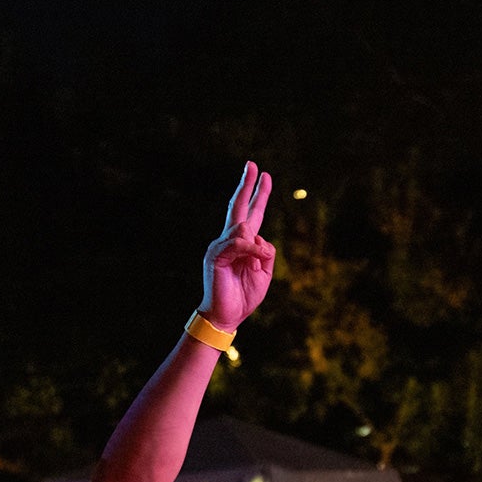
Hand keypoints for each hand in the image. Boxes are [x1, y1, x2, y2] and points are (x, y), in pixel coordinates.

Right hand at [199, 162, 276, 331]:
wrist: (226, 316)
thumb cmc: (243, 296)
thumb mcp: (264, 273)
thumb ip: (266, 253)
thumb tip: (260, 239)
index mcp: (242, 245)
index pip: (251, 215)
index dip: (259, 196)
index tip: (265, 176)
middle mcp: (228, 241)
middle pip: (238, 207)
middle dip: (248, 186)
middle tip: (253, 164)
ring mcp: (220, 246)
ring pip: (243, 228)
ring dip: (256, 248)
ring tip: (255, 266)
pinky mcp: (216, 255)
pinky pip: (238, 243)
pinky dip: (249, 250)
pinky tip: (253, 260)